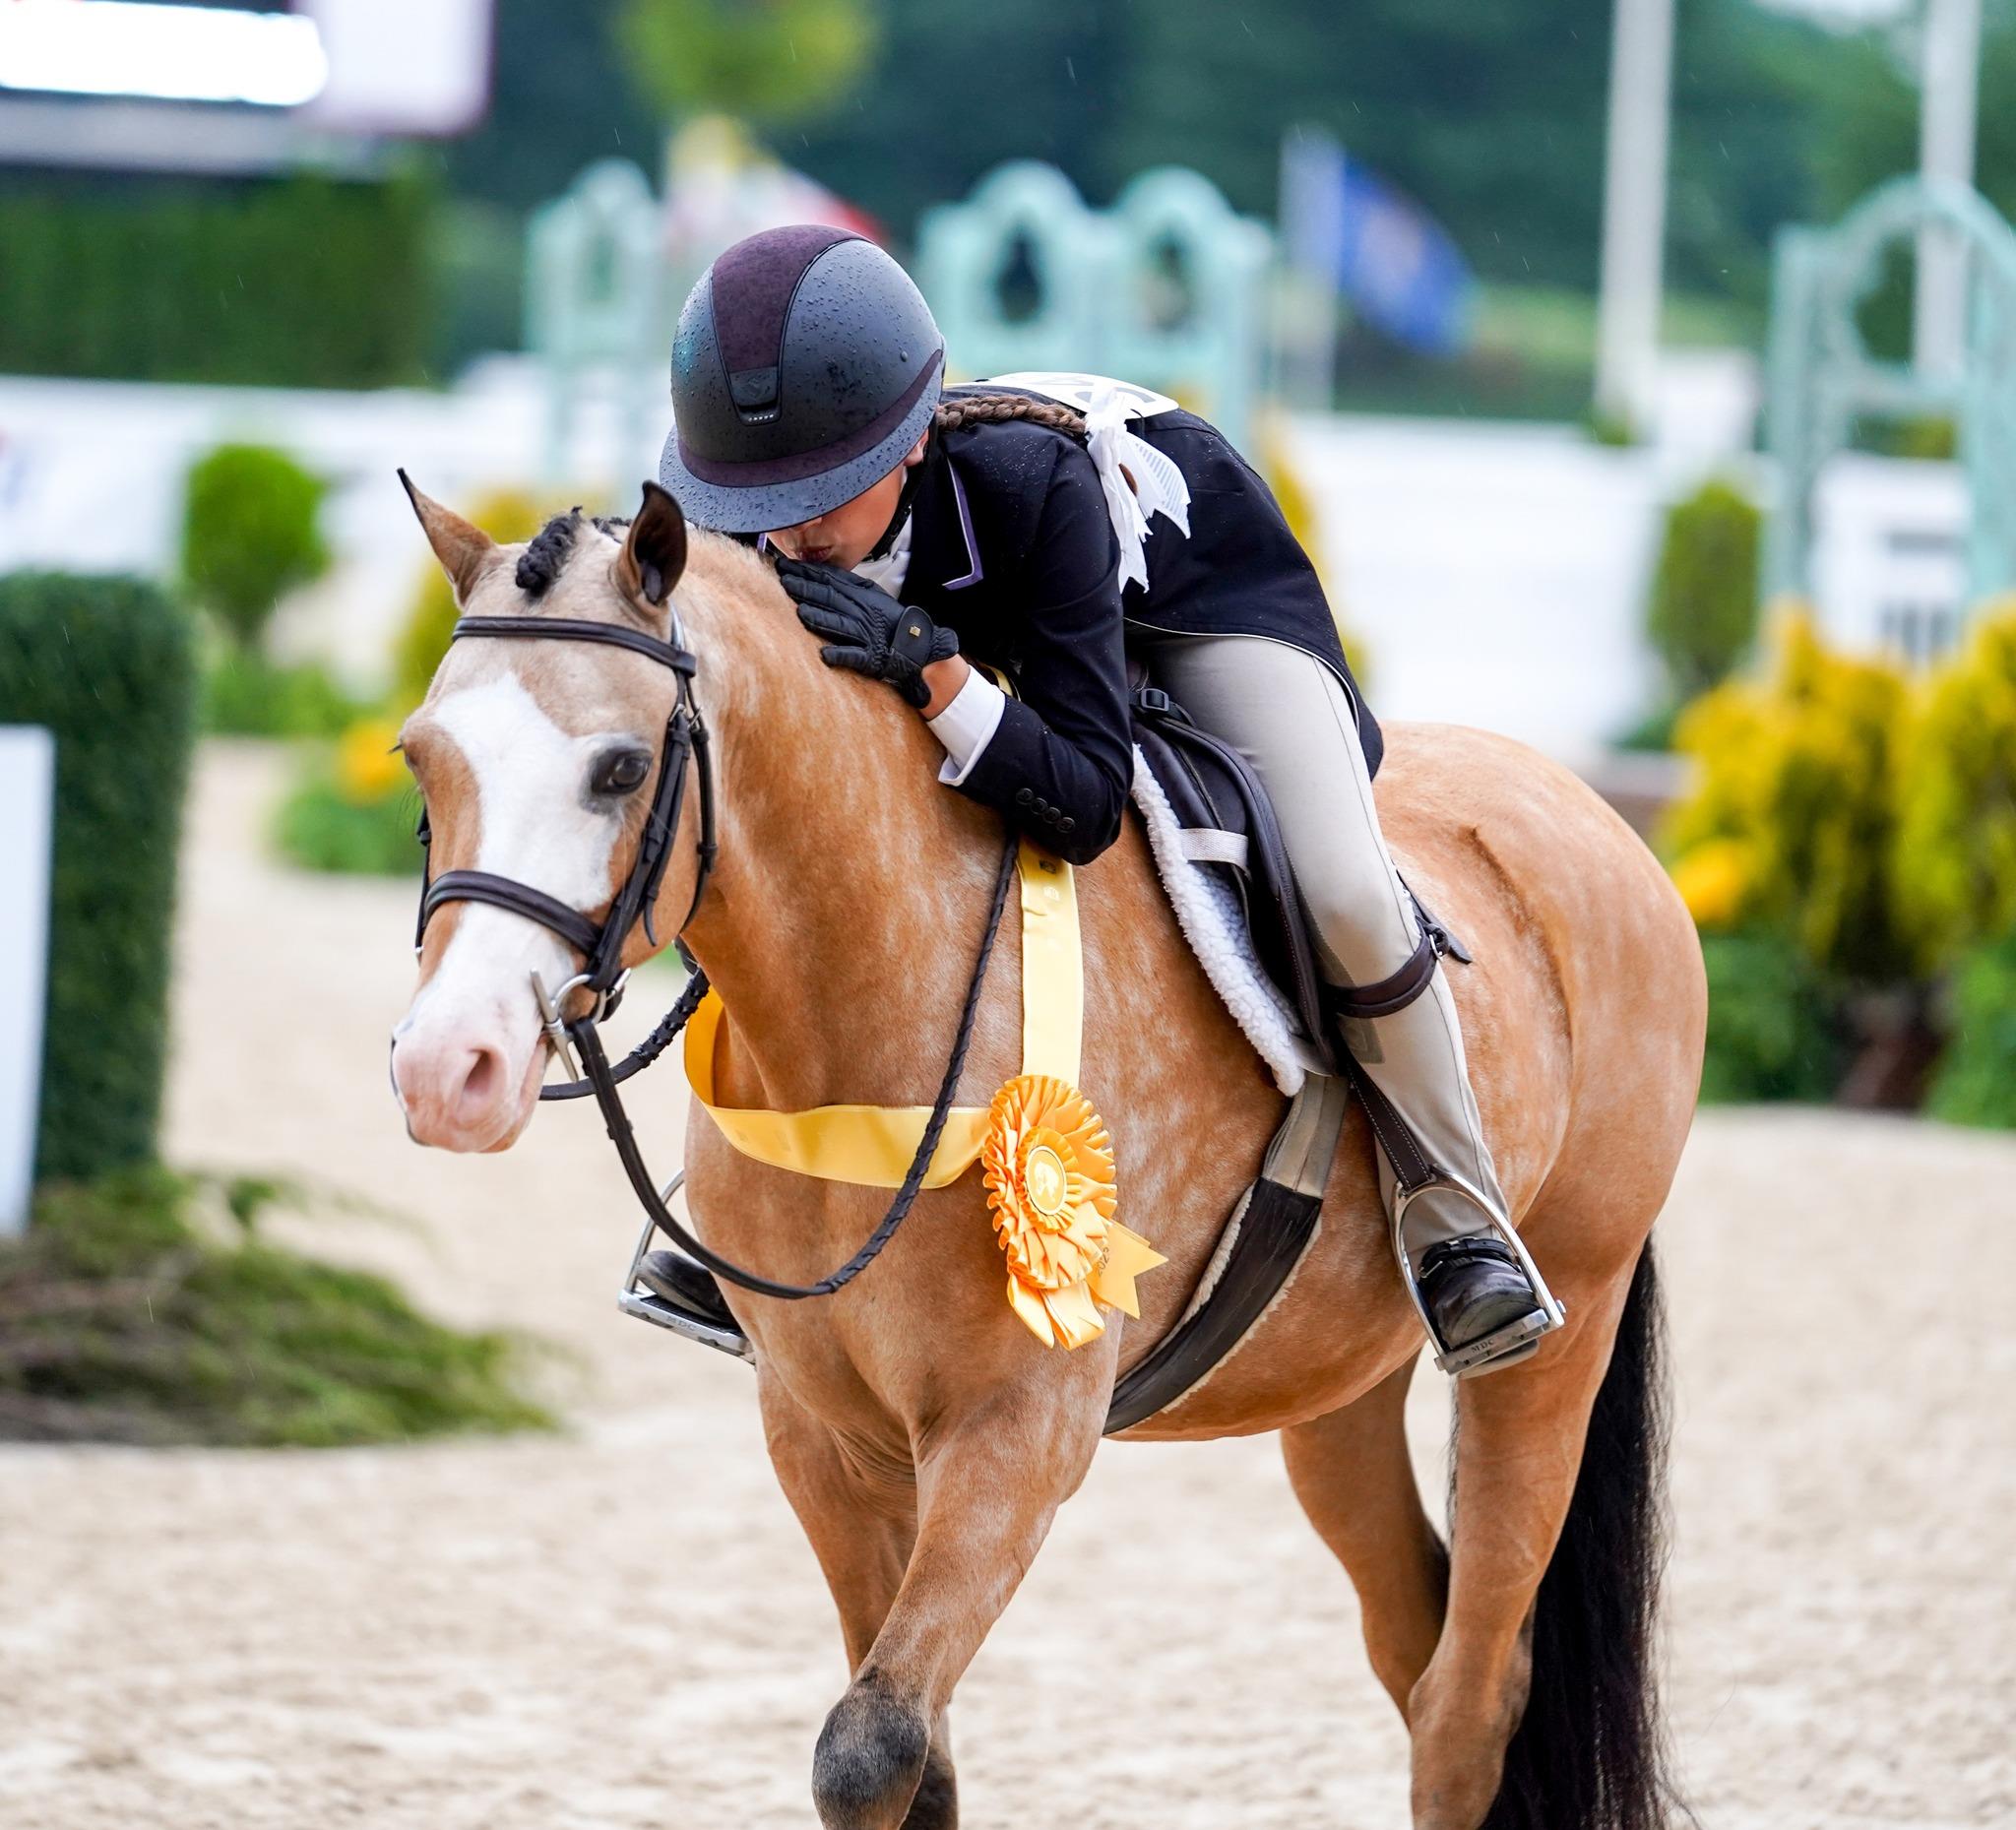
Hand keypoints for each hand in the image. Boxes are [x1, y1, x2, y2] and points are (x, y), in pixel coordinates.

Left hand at [776, 558, 958, 709]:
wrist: (916, 645)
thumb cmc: (889, 620)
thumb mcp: (872, 594)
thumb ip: (848, 584)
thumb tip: (820, 572)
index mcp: (860, 597)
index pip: (829, 581)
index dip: (806, 573)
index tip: (785, 566)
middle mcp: (861, 614)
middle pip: (830, 599)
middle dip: (806, 589)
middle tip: (783, 580)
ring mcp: (865, 636)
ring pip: (840, 625)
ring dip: (821, 619)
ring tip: (800, 612)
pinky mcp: (870, 659)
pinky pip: (854, 657)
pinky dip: (840, 655)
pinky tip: (824, 655)